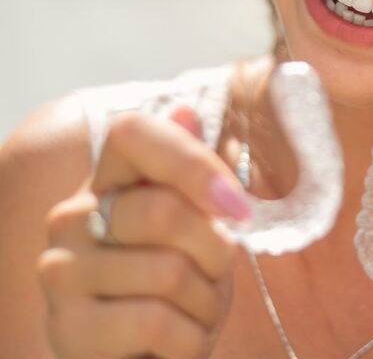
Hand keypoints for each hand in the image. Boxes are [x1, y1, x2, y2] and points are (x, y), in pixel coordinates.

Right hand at [38, 106, 250, 358]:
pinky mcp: (68, 331)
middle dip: (215, 249)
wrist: (143, 355)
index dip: (193, 161)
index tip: (238, 207)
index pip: (132, 131)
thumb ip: (190, 169)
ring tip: (197, 307)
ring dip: (206, 300)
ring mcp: (62, 273)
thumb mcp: (195, 222)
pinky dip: (193, 338)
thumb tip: (185, 109)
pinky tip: (185, 340)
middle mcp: (72, 217)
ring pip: (168, 272)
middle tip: (217, 270)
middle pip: (164, 210)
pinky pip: (156, 324)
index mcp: (107, 180)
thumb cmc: (176, 281)